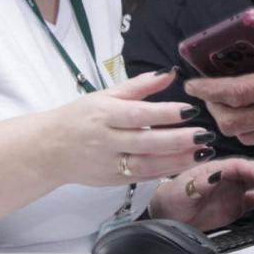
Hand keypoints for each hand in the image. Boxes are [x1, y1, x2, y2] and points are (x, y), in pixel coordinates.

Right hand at [37, 70, 205, 187]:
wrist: (49, 150)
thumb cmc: (80, 117)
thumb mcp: (106, 95)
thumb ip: (139, 86)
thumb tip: (170, 73)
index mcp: (103, 114)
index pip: (138, 115)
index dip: (164, 114)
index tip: (190, 110)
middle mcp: (106, 140)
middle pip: (146, 143)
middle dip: (177, 140)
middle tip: (204, 134)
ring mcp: (109, 164)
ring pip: (147, 165)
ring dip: (178, 160)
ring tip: (203, 152)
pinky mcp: (112, 180)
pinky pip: (143, 177)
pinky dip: (166, 172)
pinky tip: (186, 164)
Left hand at [150, 158, 253, 231]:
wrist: (169, 214)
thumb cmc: (173, 197)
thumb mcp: (185, 189)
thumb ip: (202, 182)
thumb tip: (217, 174)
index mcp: (216, 168)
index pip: (239, 166)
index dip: (253, 170)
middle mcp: (229, 176)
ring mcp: (236, 189)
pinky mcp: (240, 203)